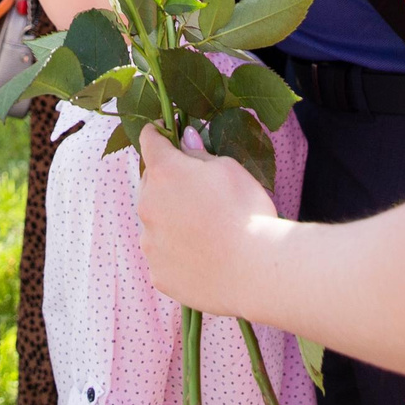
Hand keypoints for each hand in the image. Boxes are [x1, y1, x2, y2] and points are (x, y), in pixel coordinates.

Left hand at [135, 125, 281, 317]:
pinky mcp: (158, 273)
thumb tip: (184, 139)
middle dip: (167, 182)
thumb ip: (200, 154)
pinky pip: (162, 255)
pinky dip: (176, 252)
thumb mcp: (230, 170)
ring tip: (205, 230)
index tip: (164, 131)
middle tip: (197, 190)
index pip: (149, 142)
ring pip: (154, 222)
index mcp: (165, 172)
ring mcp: (150, 243)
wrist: (255, 272)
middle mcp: (148, 205)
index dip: (158, 134)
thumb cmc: (247, 213)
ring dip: (170, 219)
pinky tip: (202, 256)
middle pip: (150, 184)